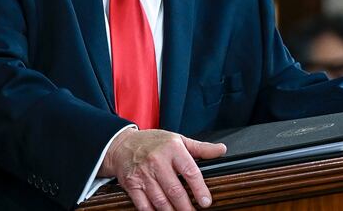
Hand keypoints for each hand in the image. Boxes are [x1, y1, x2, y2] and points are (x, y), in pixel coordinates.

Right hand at [99, 128, 225, 209]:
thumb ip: (200, 148)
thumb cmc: (153, 142)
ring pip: (161, 201)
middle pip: (175, 190)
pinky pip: (144, 205)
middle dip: (186, 207)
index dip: (199, 189)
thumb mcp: (177, 139)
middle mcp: (157, 161)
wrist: (121, 145)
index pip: (190, 171)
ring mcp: (143, 174)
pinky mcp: (132, 185)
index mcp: (172, 148)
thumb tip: (221, 150)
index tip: (206, 202)